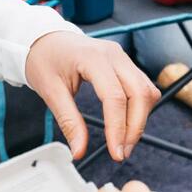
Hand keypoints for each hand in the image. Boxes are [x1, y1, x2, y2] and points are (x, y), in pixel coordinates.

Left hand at [24, 31, 158, 160]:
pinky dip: (140, 108)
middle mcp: (114, 54)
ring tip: (124, 142)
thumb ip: (68, 122)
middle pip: (140, 93)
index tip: (116, 153)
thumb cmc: (44, 60)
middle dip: (135, 127)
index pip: (115, 97)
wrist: (45, 38)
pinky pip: (143, 87)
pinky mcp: (125, 63)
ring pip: (146, 91)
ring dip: (140, 119)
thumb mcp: (50, 92)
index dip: (118, 128)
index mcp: (93, 57)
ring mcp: (122, 57)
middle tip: (121, 153)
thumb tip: (79, 152)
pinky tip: (127, 124)